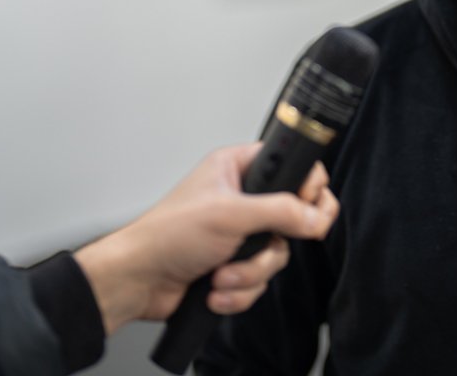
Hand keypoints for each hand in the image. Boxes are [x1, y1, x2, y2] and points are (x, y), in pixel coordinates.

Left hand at [74, 143, 337, 333]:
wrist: (140, 282)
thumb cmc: (167, 234)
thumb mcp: (230, 214)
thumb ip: (280, 211)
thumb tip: (316, 217)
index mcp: (237, 168)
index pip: (292, 166)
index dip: (307, 185)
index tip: (307, 205)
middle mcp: (242, 199)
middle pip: (293, 216)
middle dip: (276, 241)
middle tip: (274, 241)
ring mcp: (240, 234)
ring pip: (277, 254)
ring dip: (250, 272)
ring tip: (222, 273)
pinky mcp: (235, 265)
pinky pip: (260, 280)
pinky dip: (240, 290)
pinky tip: (215, 289)